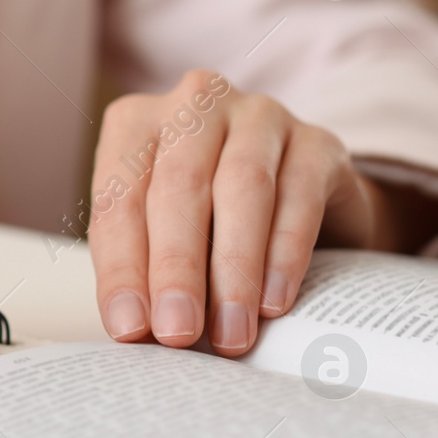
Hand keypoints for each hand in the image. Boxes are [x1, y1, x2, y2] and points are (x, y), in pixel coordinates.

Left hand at [87, 70, 406, 355]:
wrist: (303, 205)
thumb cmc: (208, 224)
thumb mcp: (159, 237)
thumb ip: (142, 271)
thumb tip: (134, 330)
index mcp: (134, 124)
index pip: (118, 200)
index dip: (122, 269)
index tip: (130, 329)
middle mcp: (194, 104)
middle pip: (178, 188)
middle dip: (175, 269)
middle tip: (178, 332)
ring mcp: (259, 115)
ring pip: (242, 188)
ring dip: (233, 269)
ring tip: (230, 334)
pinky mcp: (318, 141)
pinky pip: (301, 195)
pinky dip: (286, 254)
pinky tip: (276, 302)